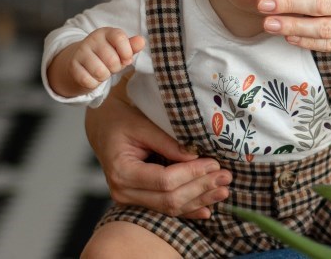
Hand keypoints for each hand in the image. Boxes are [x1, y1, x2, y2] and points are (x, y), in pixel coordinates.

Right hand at [70, 27, 144, 90]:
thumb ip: (132, 46)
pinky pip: (88, 81)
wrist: (82, 63)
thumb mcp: (121, 50)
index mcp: (106, 32)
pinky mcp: (72, 66)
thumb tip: (141, 41)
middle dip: (115, 68)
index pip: (120, 38)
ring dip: (104, 77)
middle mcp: (92, 39)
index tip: (126, 58)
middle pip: (112, 60)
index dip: (127, 52)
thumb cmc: (107, 56)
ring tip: (101, 70)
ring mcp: (80, 52)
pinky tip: (91, 76)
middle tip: (111, 66)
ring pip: (100, 72)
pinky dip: (93, 83)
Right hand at [85, 80, 230, 218]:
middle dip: (201, 188)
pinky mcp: (139, 199)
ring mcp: (130, 199)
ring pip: (170, 207)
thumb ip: (168, 142)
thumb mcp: (143, 124)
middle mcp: (123, 190)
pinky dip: (188, 209)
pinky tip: (206, 209)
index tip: (214, 163)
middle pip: (169, 198)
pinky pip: (165, 208)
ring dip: (199, 200)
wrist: (103, 127)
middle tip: (226, 177)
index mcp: (122, 170)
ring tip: (223, 190)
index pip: (164, 180)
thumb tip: (195, 156)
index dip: (192, 174)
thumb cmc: (121, 120)